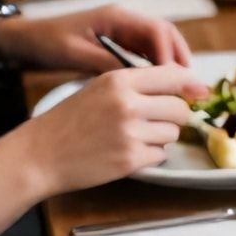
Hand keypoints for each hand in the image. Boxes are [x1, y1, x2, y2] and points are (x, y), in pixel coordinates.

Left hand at [0, 4, 193, 72]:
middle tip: (188, 85)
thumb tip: (137, 80)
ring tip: (180, 89)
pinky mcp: (120, 43)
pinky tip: (160, 87)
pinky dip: (159, 68)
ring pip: (161, 45)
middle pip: (166, 35)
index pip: (157, 31)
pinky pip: (148, 53)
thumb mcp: (75, 54)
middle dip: (180, 58)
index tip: (174, 81)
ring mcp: (124, 31)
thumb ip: (106, 63)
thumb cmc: (47, 43)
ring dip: (172, 64)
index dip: (170, 55)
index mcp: (116, 17)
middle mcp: (125, 20)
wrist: (27, 41)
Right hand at [0, 65, 206, 198]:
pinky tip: (125, 152)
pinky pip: (160, 155)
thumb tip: (189, 85)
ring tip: (132, 137)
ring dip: (160, 137)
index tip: (196, 94)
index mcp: (119, 80)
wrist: (40, 154)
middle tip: (154, 121)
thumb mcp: (99, 89)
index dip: (188, 86)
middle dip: (173, 117)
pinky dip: (149, 155)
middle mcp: (127, 104)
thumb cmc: (71, 120)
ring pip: (173, 133)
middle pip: (180, 108)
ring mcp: (130, 133)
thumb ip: (138, 85)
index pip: (173, 76)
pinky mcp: (130, 159)